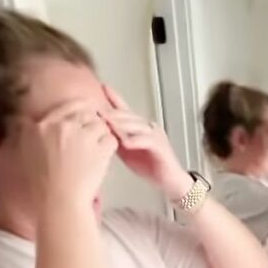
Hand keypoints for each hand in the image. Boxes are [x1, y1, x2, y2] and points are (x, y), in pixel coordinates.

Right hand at [14, 99, 116, 210]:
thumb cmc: (37, 187)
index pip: (65, 106)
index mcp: (42, 126)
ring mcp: (83, 135)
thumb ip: (23, 134)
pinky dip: (109, 147)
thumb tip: (25, 124)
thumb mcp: (19, 155)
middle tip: (87, 138)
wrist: (58, 204)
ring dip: (99, 135)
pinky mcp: (100, 148)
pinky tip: (103, 157)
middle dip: (88, 123)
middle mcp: (63, 125)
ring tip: (95, 149)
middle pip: (85, 113)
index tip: (78, 121)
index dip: (75, 112)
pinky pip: (111, 139)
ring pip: (100, 124)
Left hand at [100, 84, 190, 198]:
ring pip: (137, 125)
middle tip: (98, 111)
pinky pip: (147, 141)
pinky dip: (135, 141)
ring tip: (108, 123)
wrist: (169, 180)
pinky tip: (125, 143)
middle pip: (128, 116)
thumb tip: (98, 132)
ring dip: (121, 124)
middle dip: (112, 112)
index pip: (125, 109)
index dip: (114, 98)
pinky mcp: (160, 146)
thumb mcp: (126, 151)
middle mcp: (148, 127)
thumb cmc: (149, 165)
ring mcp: (155, 135)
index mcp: (139, 127)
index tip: (103, 87)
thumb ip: (115, 140)